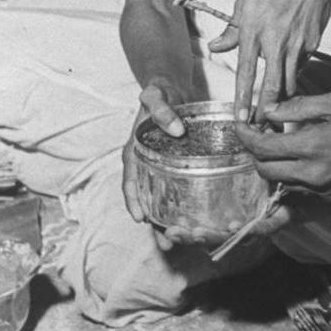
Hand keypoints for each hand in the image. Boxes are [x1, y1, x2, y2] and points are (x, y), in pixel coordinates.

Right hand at [121, 81, 237, 246]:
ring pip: (162, 201)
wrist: (169, 86)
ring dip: (170, 223)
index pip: (131, 181)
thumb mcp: (155, 95)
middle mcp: (146, 165)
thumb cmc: (159, 92)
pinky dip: (185, 208)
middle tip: (168, 243)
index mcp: (135, 151)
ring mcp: (161, 169)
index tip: (140, 219)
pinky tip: (200, 221)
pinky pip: (179, 191)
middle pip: (147, 199)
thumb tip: (176, 130)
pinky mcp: (177, 168)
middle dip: (156, 224)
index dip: (133, 201)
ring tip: (182, 243)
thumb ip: (161, 109)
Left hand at [208, 0, 330, 123]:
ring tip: (278, 113)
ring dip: (283, 99)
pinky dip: (294, 75)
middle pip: (272, 86)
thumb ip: (232, 29)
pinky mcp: (311, 45)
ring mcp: (296, 45)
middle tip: (263, 127)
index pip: (245, 72)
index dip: (243, 98)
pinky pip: (301, 67)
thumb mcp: (246, 3)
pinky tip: (291, 77)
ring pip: (289, 82)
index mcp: (254, 31)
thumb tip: (215, 46)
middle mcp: (275, 42)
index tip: (240, 119)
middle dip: (267, 111)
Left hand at [238, 92, 330, 203]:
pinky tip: (300, 155)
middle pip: (265, 171)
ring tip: (278, 142)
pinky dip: (291, 174)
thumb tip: (271, 109)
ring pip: (281, 182)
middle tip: (257, 134)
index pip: (263, 147)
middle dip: (255, 153)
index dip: (245, 136)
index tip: (240, 125)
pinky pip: (300, 188)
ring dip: (272, 165)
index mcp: (312, 147)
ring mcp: (322, 189)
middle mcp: (313, 174)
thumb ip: (301, 106)